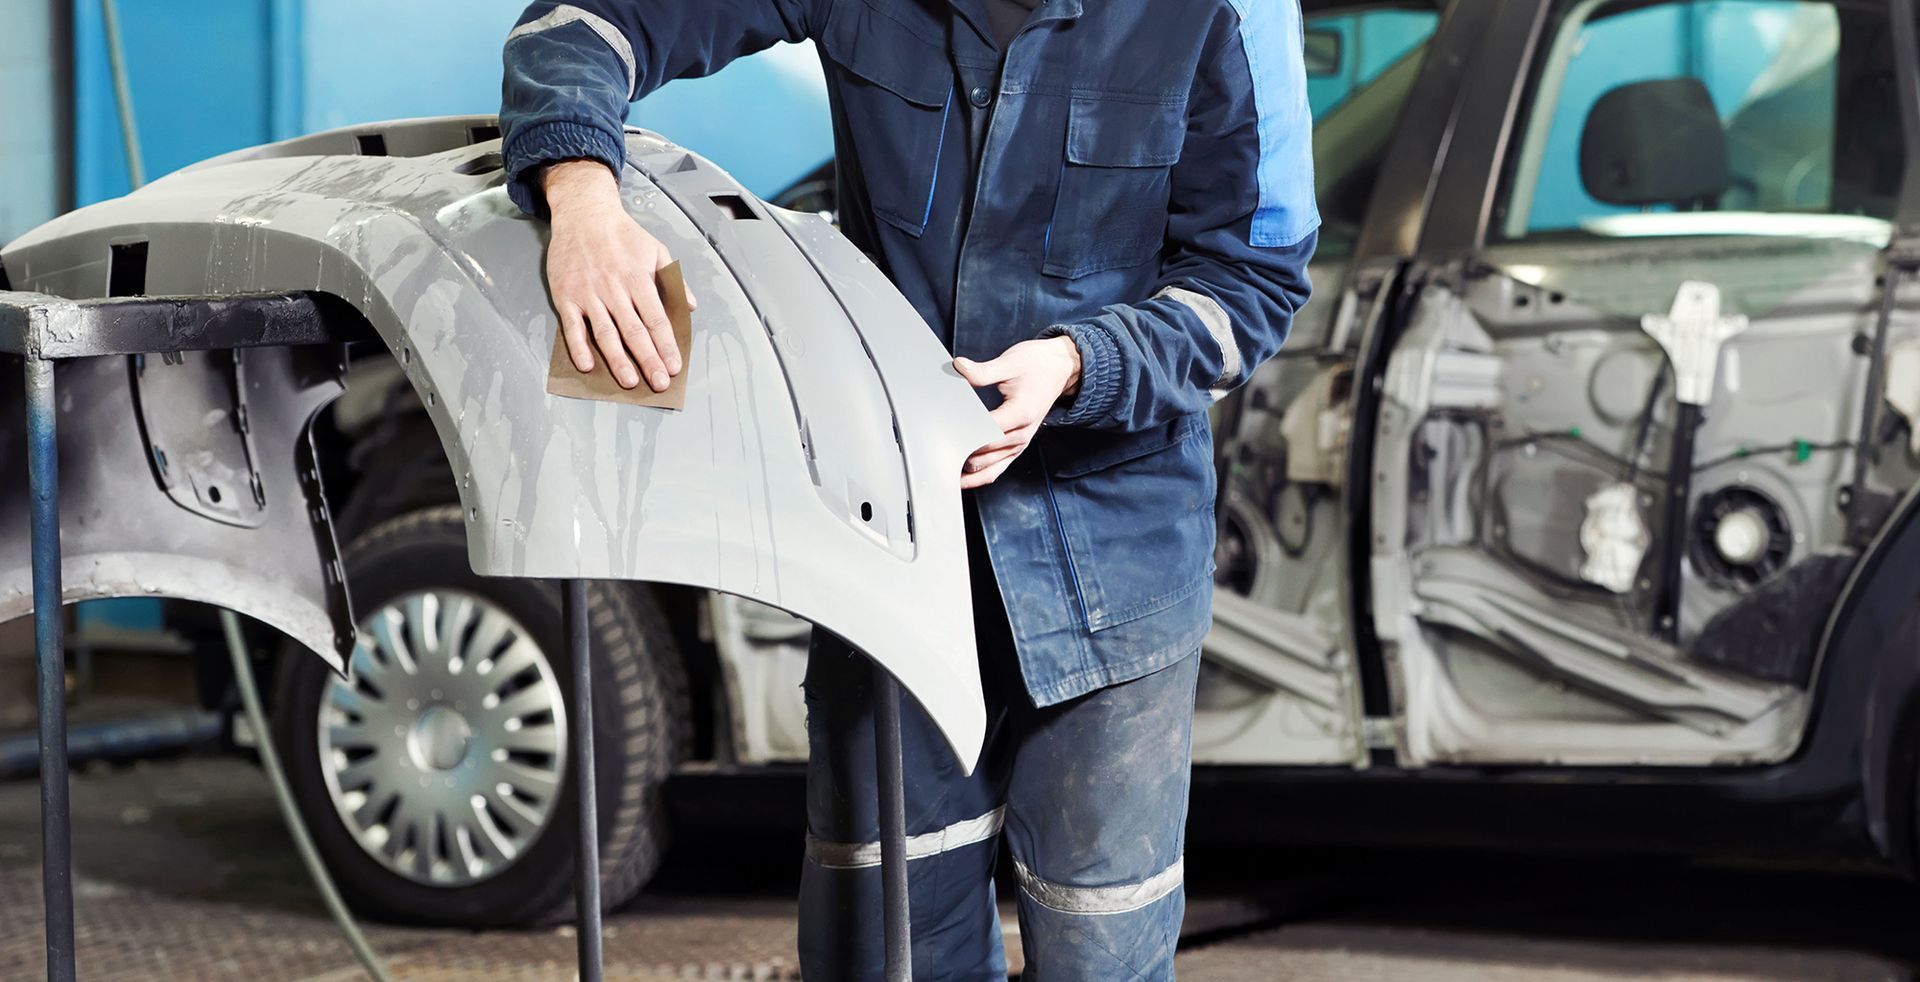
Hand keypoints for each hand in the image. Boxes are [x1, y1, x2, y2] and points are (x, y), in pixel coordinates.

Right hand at [542, 159, 695, 390]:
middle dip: (649, 359)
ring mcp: (588, 293)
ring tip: (630, 381)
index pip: (656, 319)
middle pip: (634, 331)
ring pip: (605, 333)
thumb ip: (673, 279)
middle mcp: (614, 287)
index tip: (674, 365)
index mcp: (638, 277)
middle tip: (659, 382)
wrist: (583, 214)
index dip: (666, 345)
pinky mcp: (566, 296)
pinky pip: (573, 326)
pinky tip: (588, 364)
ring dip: (618, 360)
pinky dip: (579, 347)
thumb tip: (690, 306)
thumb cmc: (621, 234)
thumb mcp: (656, 249)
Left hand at [953, 336, 1082, 488]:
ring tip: (942, 469)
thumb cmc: (1037, 365)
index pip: (987, 432)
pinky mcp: (1017, 447)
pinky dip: (979, 477)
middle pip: (986, 454)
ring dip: (967, 472)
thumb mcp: (1010, 362)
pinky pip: (997, 470)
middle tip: (934, 450)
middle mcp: (1023, 433)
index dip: (964, 434)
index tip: (943, 432)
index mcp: (1022, 413)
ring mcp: (1021, 443)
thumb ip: (983, 371)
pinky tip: (961, 478)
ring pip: (990, 469)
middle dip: (961, 453)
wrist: (1060, 369)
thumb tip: (959, 368)